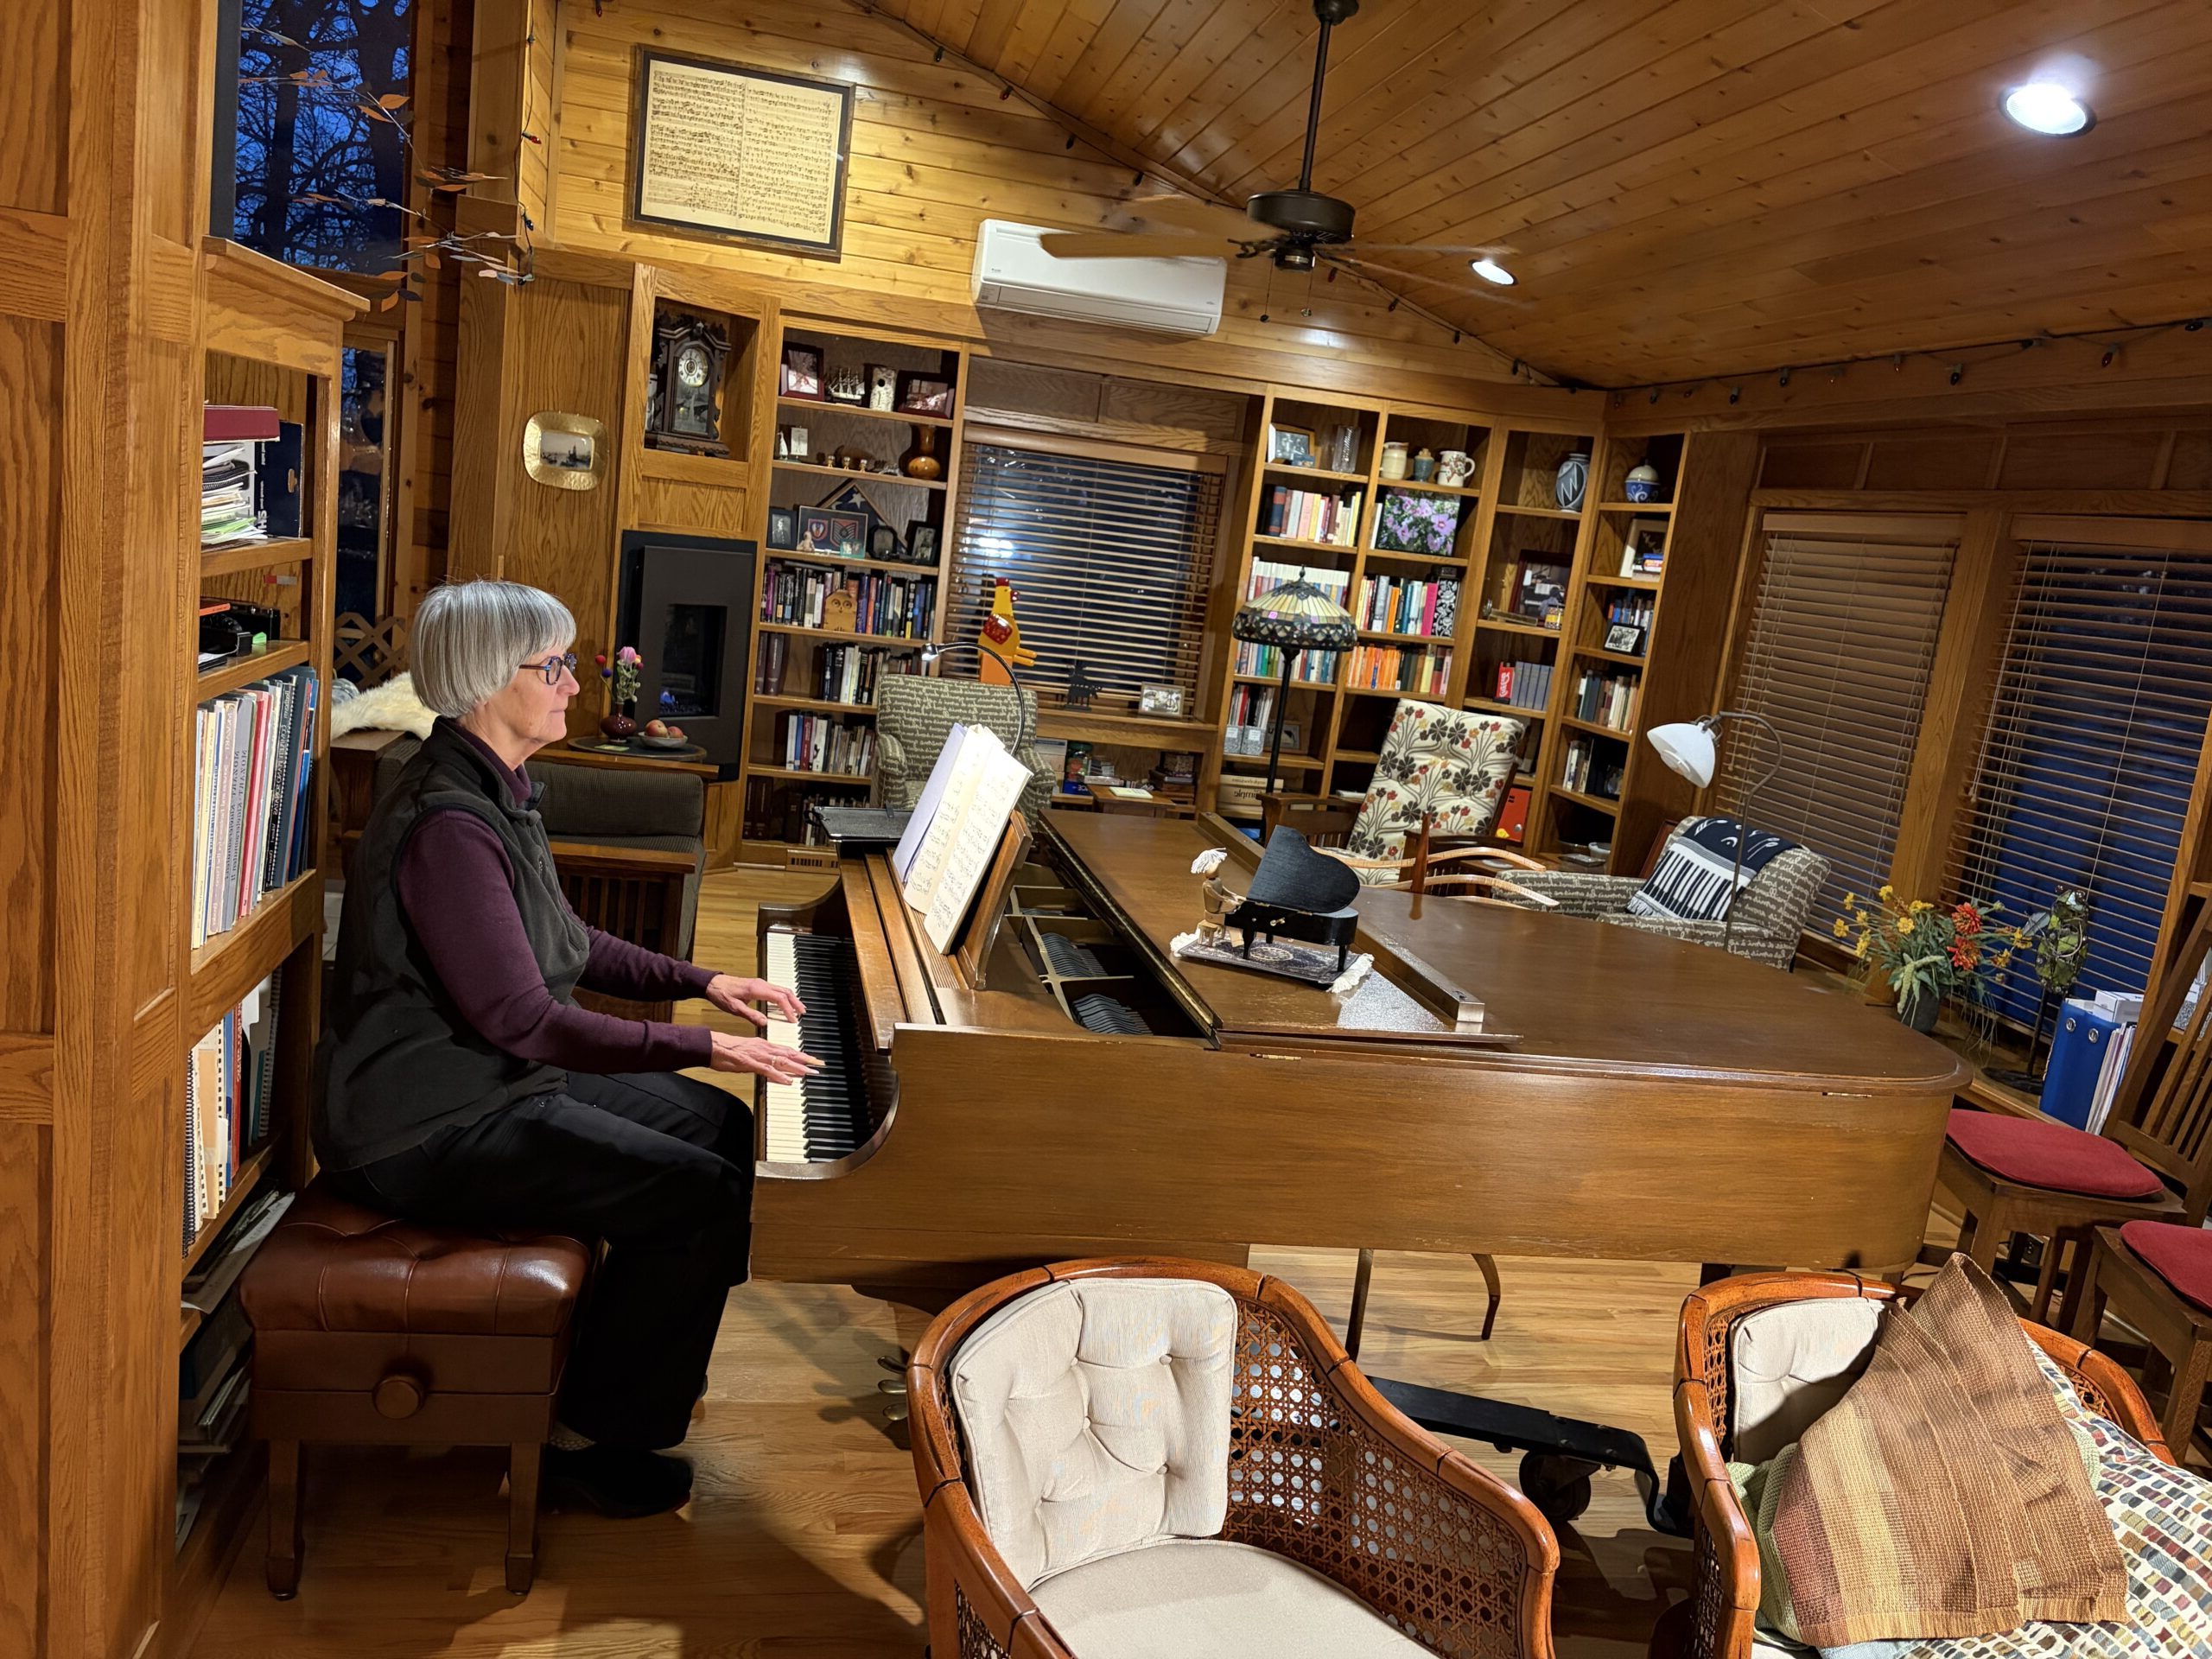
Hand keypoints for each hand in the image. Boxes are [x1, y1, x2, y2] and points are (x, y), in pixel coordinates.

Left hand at [703, 973, 804, 1029]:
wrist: (713, 984)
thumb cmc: (722, 994)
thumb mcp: (735, 1008)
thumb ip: (751, 1015)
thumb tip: (765, 1023)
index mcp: (757, 990)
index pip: (779, 998)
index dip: (788, 1009)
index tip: (792, 1019)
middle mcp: (761, 984)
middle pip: (785, 991)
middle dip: (795, 1002)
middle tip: (803, 1013)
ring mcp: (761, 983)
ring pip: (782, 989)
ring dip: (792, 999)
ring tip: (798, 1009)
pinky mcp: (759, 985)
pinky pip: (776, 989)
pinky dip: (784, 996)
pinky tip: (786, 1003)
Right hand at [708, 1030, 823, 1084]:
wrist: (712, 1045)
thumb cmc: (727, 1050)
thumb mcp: (748, 1053)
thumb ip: (761, 1058)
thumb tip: (771, 1064)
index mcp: (763, 1045)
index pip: (786, 1049)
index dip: (801, 1055)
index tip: (812, 1059)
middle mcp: (763, 1048)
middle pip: (788, 1054)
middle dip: (805, 1060)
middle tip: (818, 1065)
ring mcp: (757, 1055)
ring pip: (781, 1061)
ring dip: (796, 1068)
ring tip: (809, 1072)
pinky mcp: (749, 1062)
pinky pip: (767, 1070)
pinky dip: (778, 1075)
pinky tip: (787, 1080)